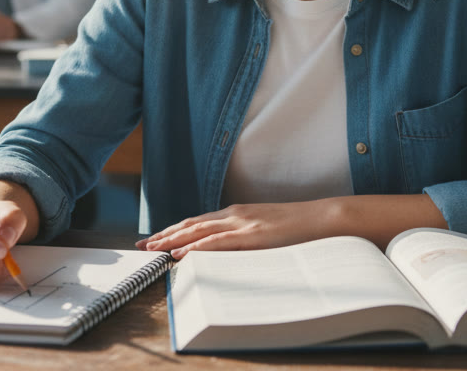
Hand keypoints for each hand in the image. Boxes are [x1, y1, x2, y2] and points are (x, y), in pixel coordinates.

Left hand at [135, 201, 326, 258]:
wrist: (324, 219)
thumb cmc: (298, 228)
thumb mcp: (266, 230)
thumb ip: (245, 237)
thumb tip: (227, 252)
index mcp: (237, 213)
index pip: (197, 222)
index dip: (173, 230)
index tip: (154, 238)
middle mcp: (235, 215)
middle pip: (191, 224)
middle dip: (164, 234)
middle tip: (142, 245)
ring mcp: (244, 223)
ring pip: (199, 231)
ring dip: (173, 240)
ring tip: (153, 249)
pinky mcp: (253, 235)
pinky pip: (218, 242)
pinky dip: (196, 247)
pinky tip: (181, 253)